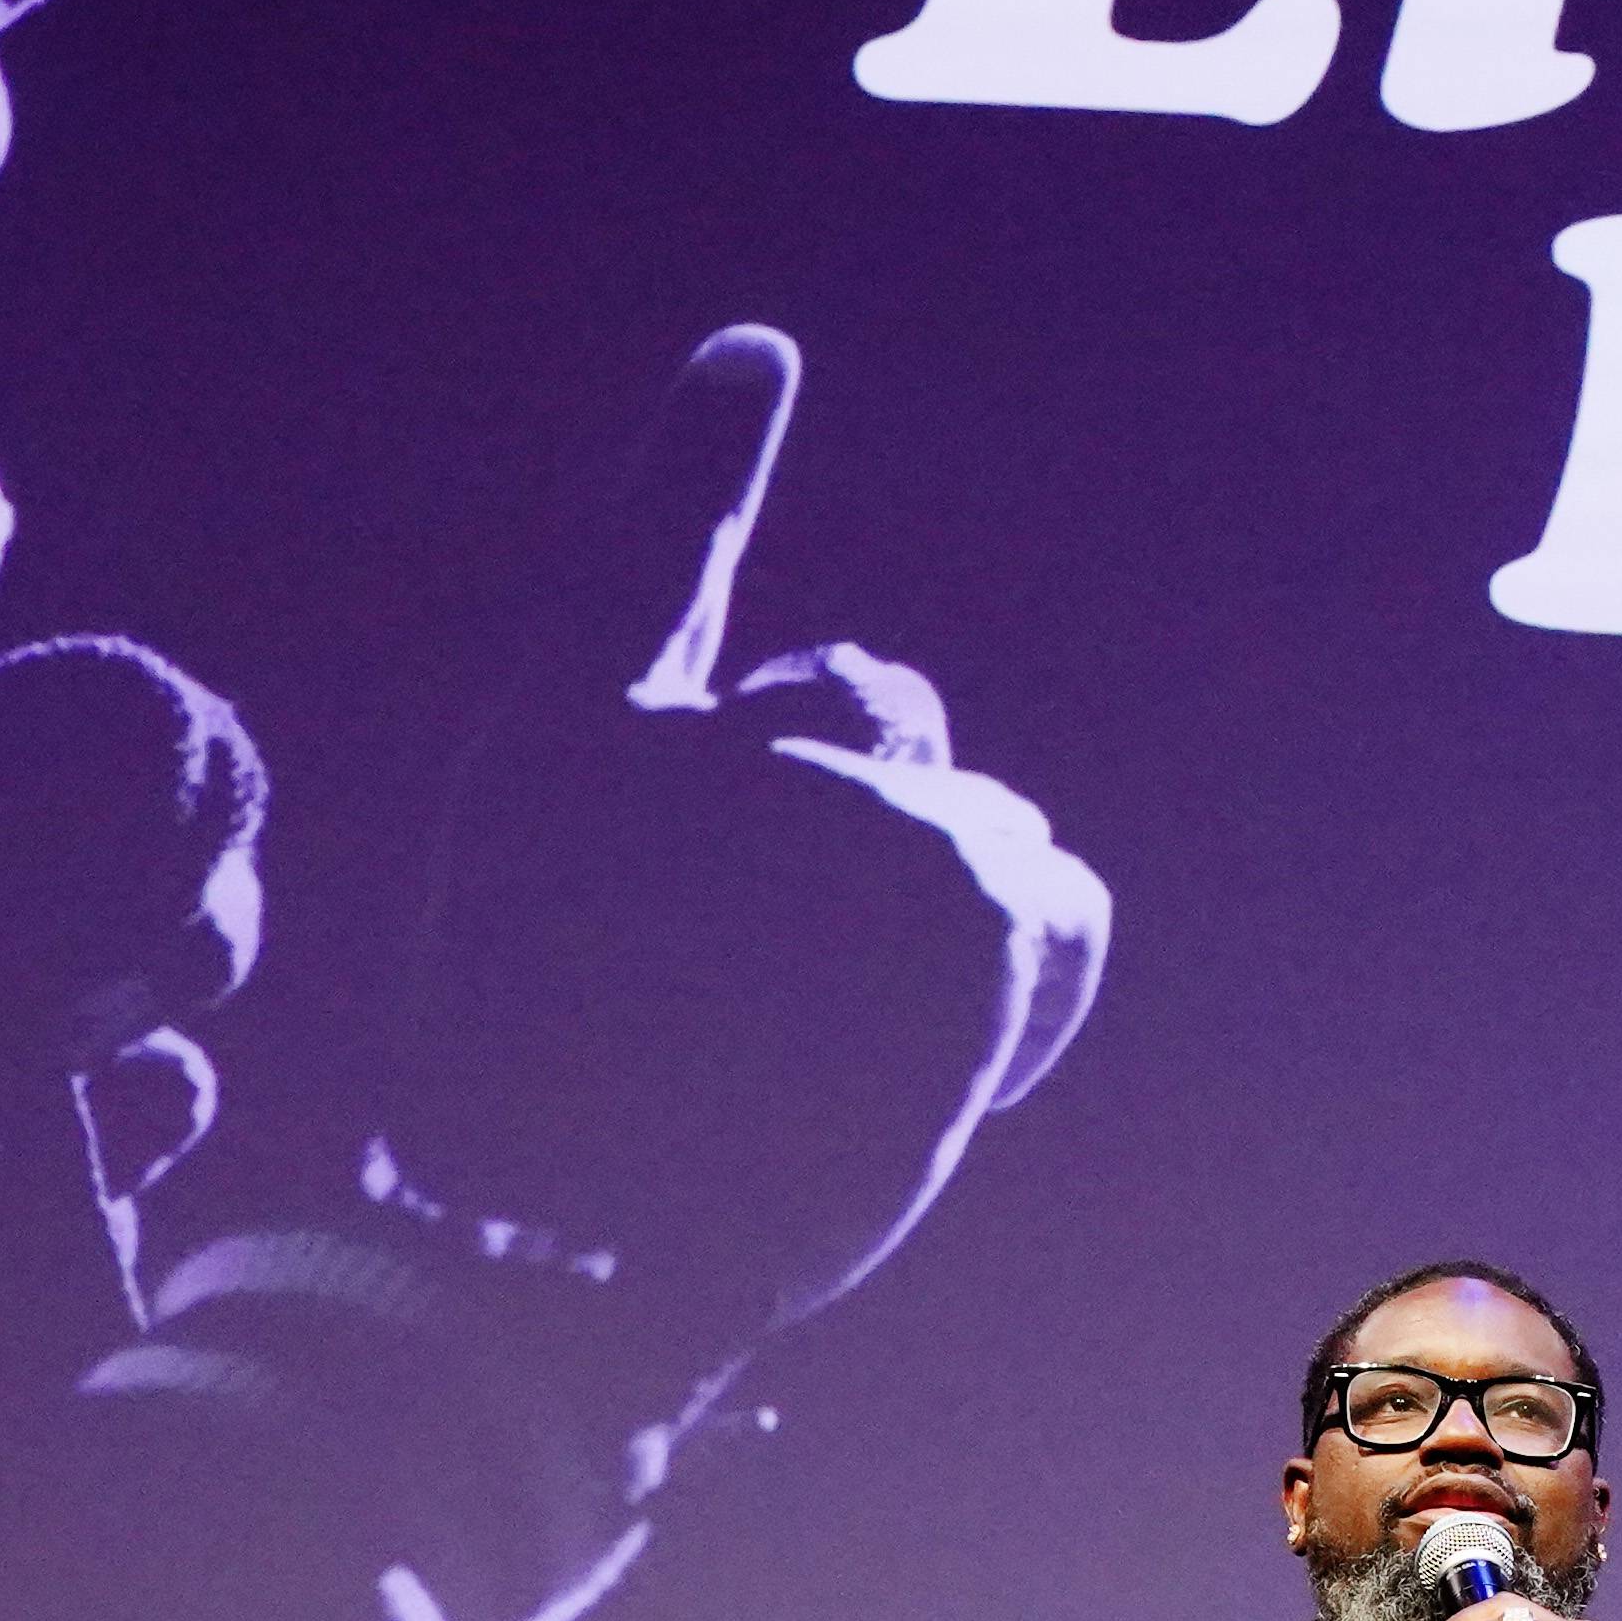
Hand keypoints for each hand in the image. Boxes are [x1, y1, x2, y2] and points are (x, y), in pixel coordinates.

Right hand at [373, 325, 1110, 1370]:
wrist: (574, 1268)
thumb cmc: (569, 1174)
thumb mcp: (596, 979)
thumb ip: (714, 860)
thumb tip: (921, 848)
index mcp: (568, 749)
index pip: (651, 563)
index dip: (704, 455)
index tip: (755, 352)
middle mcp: (699, 740)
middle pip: (879, 708)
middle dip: (886, 816)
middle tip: (803, 993)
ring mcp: (828, 792)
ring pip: (978, 829)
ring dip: (952, 937)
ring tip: (846, 1061)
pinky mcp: (947, 870)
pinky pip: (1053, 904)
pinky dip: (1027, 986)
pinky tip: (934, 1067)